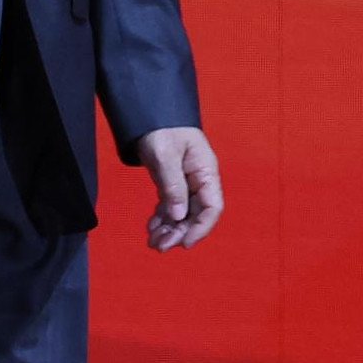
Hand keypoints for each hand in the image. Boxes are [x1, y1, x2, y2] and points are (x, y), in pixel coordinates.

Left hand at [133, 126, 223, 251]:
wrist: (150, 115)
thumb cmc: (162, 130)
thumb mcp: (166, 156)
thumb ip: (173, 185)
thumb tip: (178, 216)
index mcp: (206, 172)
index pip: (212, 207)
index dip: (201, 228)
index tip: (185, 243)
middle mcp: (200, 181)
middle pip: (196, 214)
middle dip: (180, 233)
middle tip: (160, 247)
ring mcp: (187, 183)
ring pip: (182, 214)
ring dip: (169, 230)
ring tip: (153, 243)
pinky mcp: (173, 183)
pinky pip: (171, 206)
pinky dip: (162, 219)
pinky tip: (152, 228)